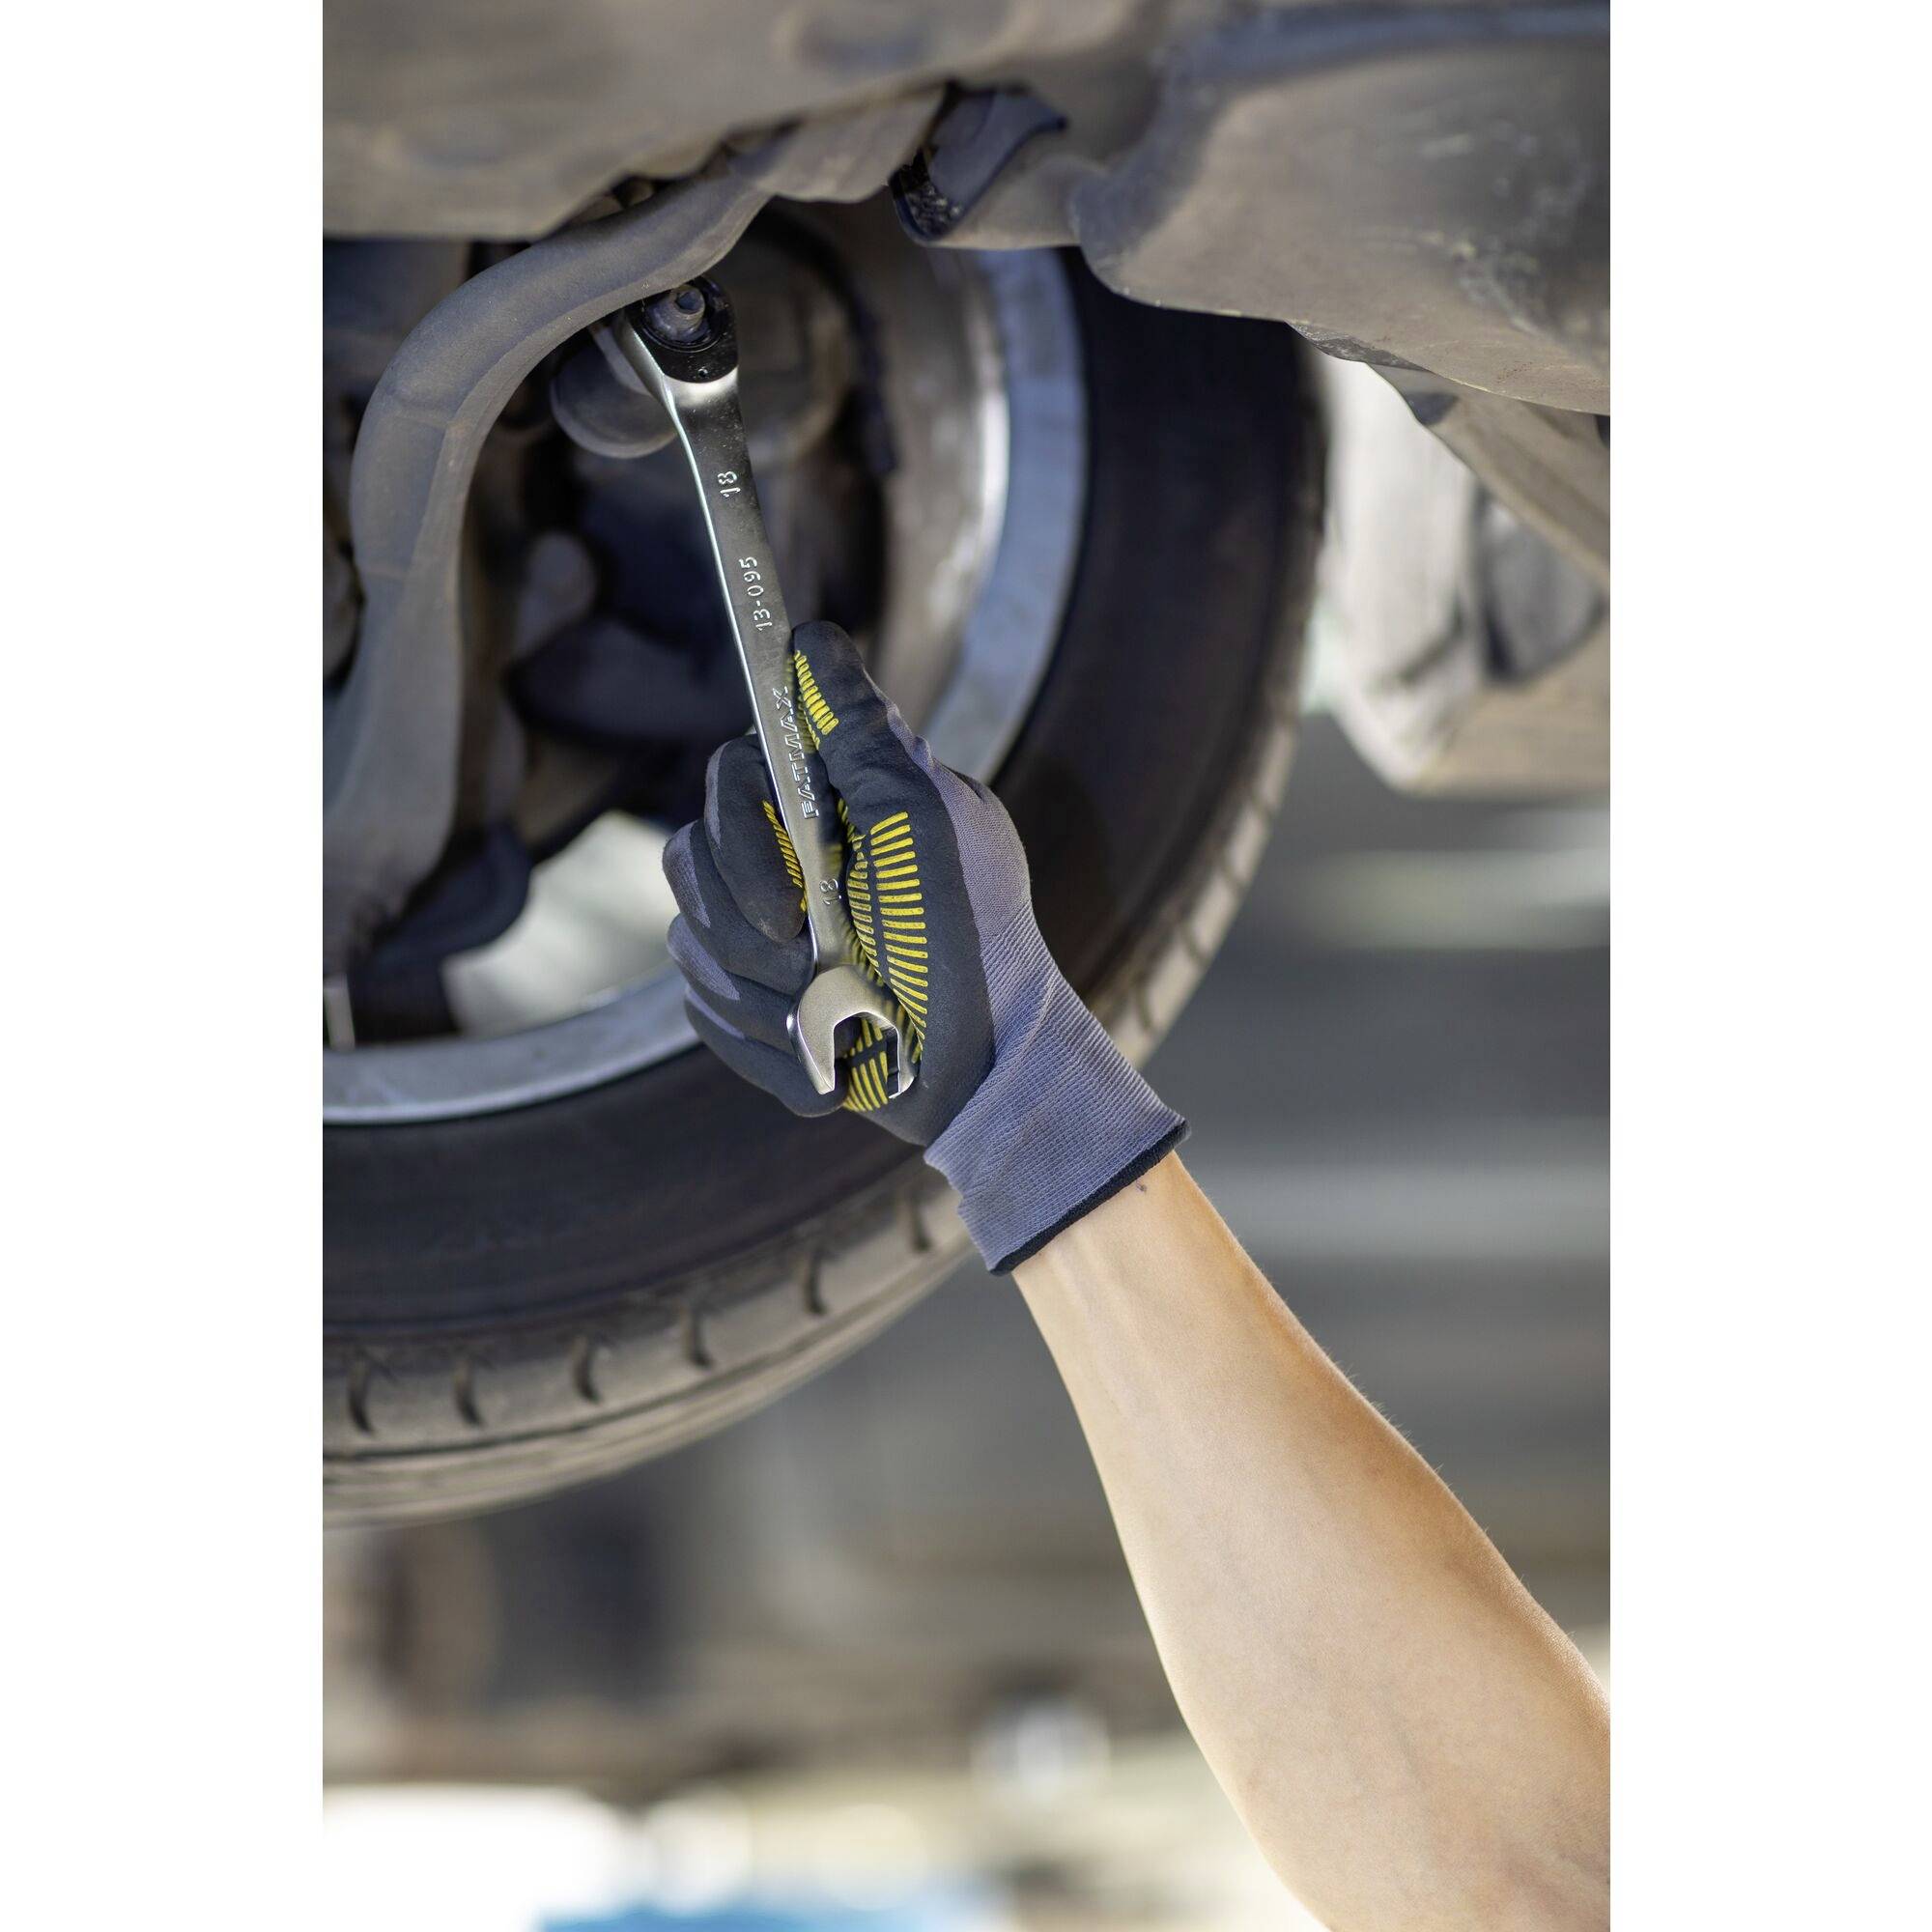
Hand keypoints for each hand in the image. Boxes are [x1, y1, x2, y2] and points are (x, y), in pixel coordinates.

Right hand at [663, 621, 1183, 1271]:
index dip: (747, 821)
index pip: (736, 771)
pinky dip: (762, 1036)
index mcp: (830, 806)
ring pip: (689, 935)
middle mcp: (787, 860)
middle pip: (691, 852)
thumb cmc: (971, 942)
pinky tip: (823, 1045)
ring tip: (836, 1005)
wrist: (980, 1074)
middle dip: (752, 915)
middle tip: (816, 948)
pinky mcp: (746, 1002)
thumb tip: (810, 638)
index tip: (799, 865)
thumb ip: (865, 738)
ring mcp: (760, 934)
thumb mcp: (926, 828)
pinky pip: (702, 1006)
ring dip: (761, 984)